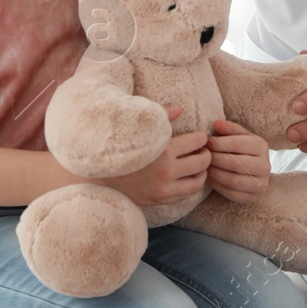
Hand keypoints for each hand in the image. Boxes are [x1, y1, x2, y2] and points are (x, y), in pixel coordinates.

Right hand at [91, 103, 210, 206]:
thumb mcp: (139, 128)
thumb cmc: (121, 146)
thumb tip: (180, 108)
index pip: (197, 142)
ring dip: (202, 172)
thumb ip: (161, 117)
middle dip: (206, 154)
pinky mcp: (159, 199)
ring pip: (198, 182)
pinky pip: (185, 194)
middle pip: (202, 162)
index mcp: (163, 150)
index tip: (199, 137)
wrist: (101, 174)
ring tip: (198, 165)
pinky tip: (187, 177)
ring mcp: (163, 188)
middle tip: (202, 150)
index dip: (201, 138)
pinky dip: (191, 185)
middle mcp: (166, 171)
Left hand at [204, 119, 270, 203]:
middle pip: (235, 163)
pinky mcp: (253, 198)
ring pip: (233, 180)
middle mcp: (265, 166)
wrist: (256, 172)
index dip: (219, 143)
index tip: (206, 143)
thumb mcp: (240, 136)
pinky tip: (209, 179)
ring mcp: (261, 184)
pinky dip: (217, 186)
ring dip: (215, 174)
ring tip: (204, 168)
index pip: (238, 144)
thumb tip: (216, 123)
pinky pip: (231, 194)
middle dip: (215, 160)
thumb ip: (229, 129)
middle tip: (203, 157)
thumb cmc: (244, 150)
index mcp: (262, 146)